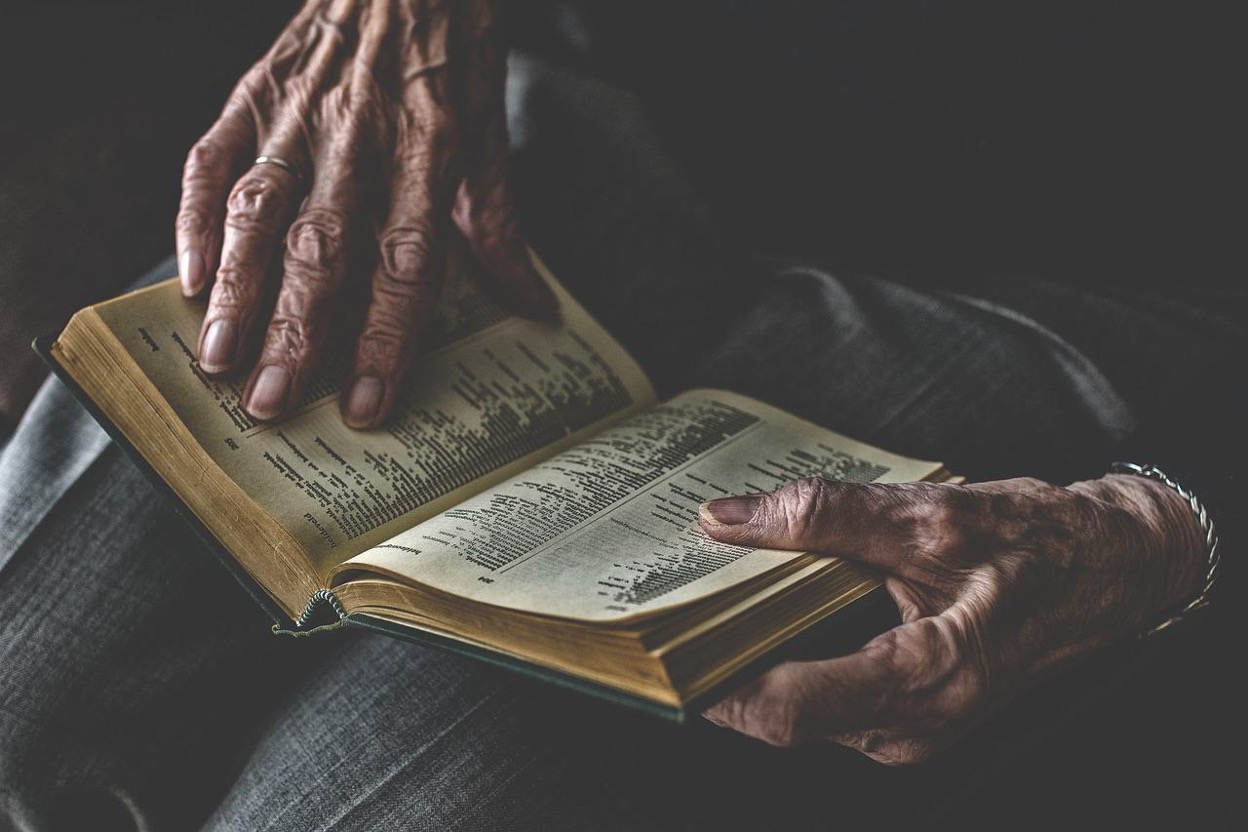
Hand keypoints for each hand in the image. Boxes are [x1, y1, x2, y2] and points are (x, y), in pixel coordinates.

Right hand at [176, 0, 555, 428]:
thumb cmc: (451, 51)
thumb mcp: (488, 132)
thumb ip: (498, 223)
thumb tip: (534, 307)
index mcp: (429, 149)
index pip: (406, 260)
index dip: (387, 336)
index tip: (369, 401)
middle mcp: (359, 134)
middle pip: (323, 246)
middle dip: (295, 330)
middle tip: (272, 402)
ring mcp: (296, 112)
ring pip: (258, 209)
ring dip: (237, 288)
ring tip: (217, 358)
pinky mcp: (252, 92)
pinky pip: (211, 158)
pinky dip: (193, 218)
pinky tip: (189, 278)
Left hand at [696, 473, 1205, 763]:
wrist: (1101, 574)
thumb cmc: (1033, 545)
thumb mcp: (929, 514)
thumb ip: (822, 515)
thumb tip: (727, 519)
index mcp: (927, 678)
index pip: (787, 707)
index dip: (713, 680)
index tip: (659, 643)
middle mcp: (911, 724)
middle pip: (778, 713)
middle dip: (718, 662)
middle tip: (667, 603)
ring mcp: (904, 728)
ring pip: (793, 709)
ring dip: (746, 659)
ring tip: (704, 598)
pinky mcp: (899, 715)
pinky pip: (819, 699)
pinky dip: (781, 660)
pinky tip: (759, 612)